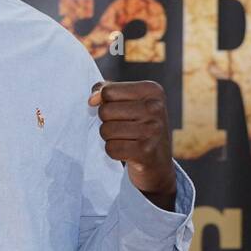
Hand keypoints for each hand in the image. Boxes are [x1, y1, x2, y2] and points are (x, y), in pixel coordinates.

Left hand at [88, 79, 176, 209]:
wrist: (158, 161)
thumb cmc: (138, 125)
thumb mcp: (129, 101)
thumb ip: (107, 91)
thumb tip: (92, 100)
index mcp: (152, 90)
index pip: (108, 91)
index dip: (104, 102)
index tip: (118, 110)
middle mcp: (155, 108)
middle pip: (104, 111)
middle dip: (107, 121)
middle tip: (124, 127)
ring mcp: (152, 130)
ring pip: (105, 130)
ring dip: (110, 137)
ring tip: (126, 138)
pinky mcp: (145, 151)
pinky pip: (110, 148)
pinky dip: (114, 151)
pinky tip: (128, 150)